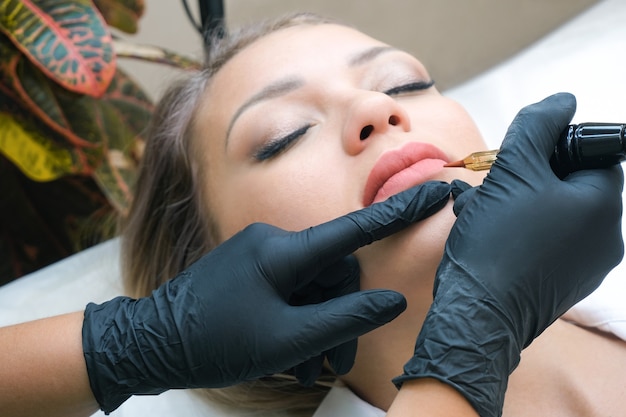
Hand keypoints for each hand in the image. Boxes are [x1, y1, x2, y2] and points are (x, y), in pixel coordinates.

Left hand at [82, 180, 451, 412]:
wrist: (150, 345)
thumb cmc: (215, 341)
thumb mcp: (287, 339)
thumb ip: (343, 319)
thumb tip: (391, 301)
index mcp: (284, 250)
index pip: (355, 230)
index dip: (400, 213)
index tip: (436, 193)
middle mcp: (274, 243)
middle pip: (334, 274)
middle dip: (341, 317)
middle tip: (335, 361)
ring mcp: (261, 256)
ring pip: (313, 288)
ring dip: (320, 327)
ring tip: (312, 368)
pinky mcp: (251, 271)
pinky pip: (291, 291)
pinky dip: (299, 321)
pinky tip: (296, 357)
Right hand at [393, 93, 623, 416]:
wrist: (479, 315)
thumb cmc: (496, 242)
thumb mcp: (512, 170)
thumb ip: (538, 126)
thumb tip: (563, 101)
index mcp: (602, 205)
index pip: (594, 154)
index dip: (553, 147)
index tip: (518, 157)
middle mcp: (606, 238)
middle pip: (570, 185)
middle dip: (528, 176)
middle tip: (494, 184)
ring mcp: (586, 266)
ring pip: (554, 214)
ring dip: (518, 202)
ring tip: (480, 208)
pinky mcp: (564, 284)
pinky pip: (547, 243)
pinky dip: (521, 231)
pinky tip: (487, 233)